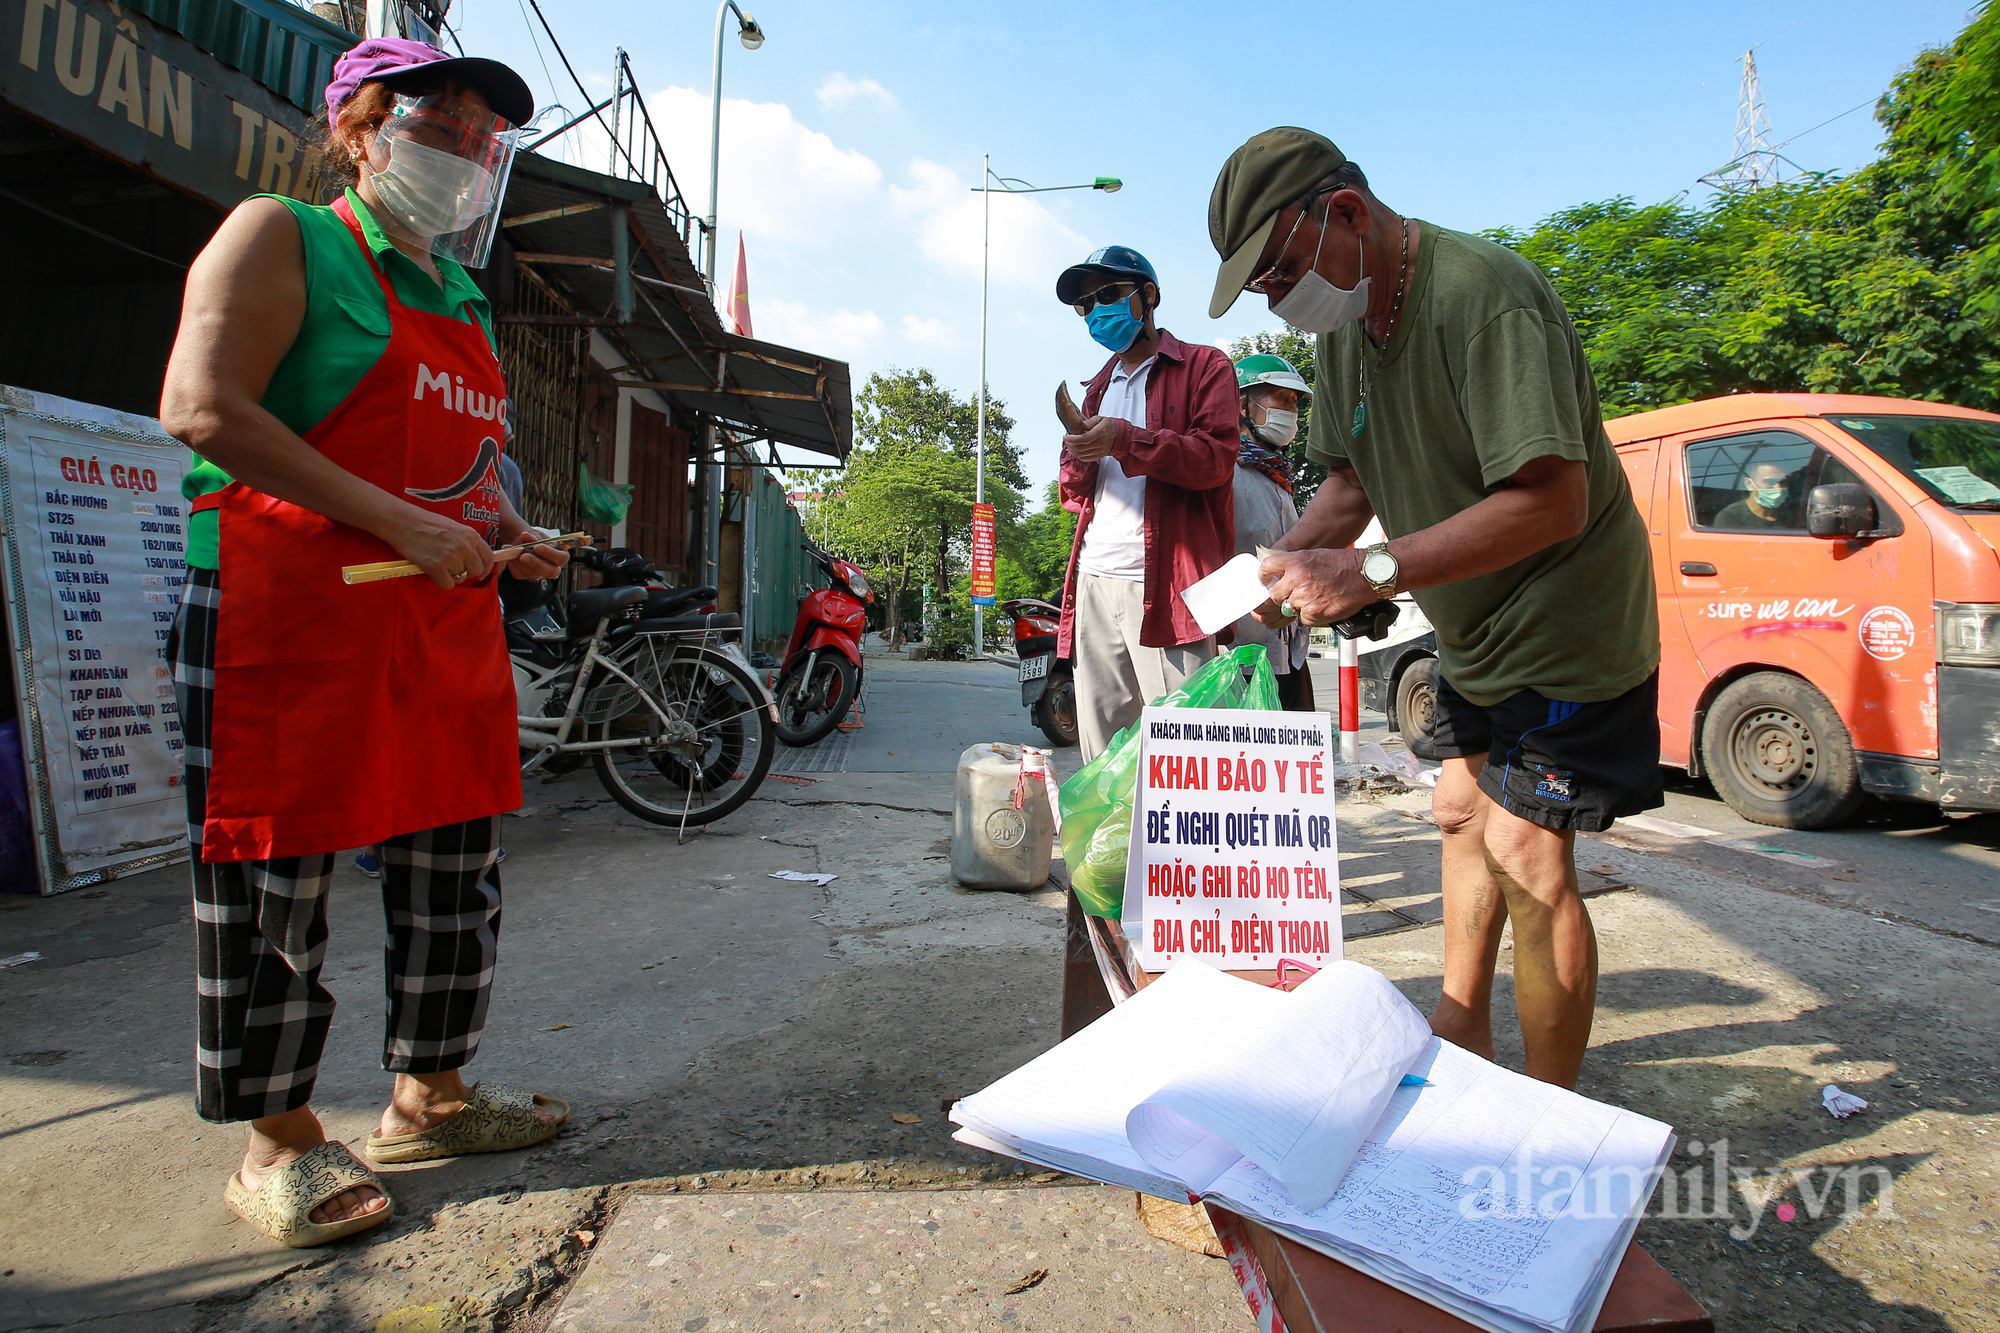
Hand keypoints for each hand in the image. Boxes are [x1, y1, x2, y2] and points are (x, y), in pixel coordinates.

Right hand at [383, 506, 495, 590]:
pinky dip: (440, 581)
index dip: (485, 568)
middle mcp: (465, 547)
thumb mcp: (455, 528)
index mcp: (471, 535)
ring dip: (451, 575)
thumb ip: (467, 542)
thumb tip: (476, 560)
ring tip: (439, 564)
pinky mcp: (437, 567)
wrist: (404, 522)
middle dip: (466, 572)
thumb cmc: (427, 524)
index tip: (479, 573)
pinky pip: (447, 585)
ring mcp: (451, 557)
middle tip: (452, 567)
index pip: (489, 558)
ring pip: (461, 579)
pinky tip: (432, 571)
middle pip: (476, 571)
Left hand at [504, 527, 570, 580]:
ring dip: (521, 562)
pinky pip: (520, 574)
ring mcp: (540, 575)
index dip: (550, 553)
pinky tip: (512, 556)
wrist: (523, 543)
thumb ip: (532, 536)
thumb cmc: (534, 539)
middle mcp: (553, 568)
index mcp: (560, 556)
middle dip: (535, 563)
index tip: (537, 546)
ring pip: (533, 574)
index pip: (562, 558)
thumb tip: (526, 536)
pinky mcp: (527, 577)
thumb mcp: (535, 534)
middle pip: (550, 571)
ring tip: (514, 550)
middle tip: (523, 556)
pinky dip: (513, 564)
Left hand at [1064, 415, 1117, 462]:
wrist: (1120, 436)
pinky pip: (1085, 458)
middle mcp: (1100, 443)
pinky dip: (1078, 455)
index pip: (1083, 439)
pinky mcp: (1099, 456)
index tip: (1066, 436)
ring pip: (1081, 454)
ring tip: (1070, 443)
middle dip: (1070, 444)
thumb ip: (1089, 421)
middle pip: (1080, 448)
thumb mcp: (1100, 418)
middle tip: (1067, 439)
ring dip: (1073, 450)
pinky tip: (1076, 449)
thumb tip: (1081, 425)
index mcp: (1100, 433)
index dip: (1072, 439)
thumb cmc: (1109, 426)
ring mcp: (1099, 451)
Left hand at [1256, 548, 1373, 626]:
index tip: (1265, 581)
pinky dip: (1312, 616)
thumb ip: (1294, 566)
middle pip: (1274, 595)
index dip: (1263, 576)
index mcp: (1295, 561)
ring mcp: (1304, 598)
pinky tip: (1325, 605)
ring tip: (1318, 597)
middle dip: (1283, 597)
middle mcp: (1296, 579)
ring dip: (1300, 607)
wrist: (1365, 575)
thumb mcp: (1313, 556)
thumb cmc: (1344, 565)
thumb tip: (1280, 578)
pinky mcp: (1313, 613)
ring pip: (1289, 609)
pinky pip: (1303, 619)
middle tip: (1298, 594)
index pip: (1266, 568)